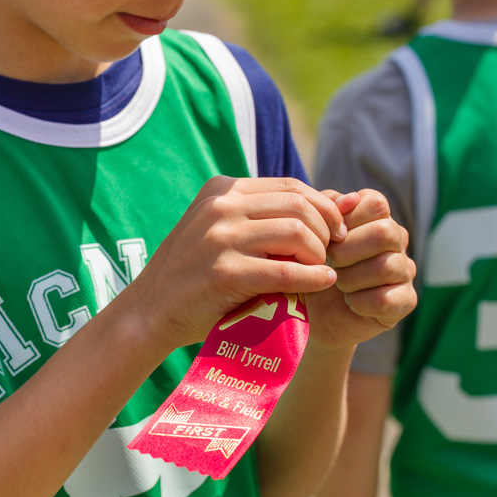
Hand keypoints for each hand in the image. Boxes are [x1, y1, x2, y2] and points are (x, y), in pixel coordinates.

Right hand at [123, 176, 346, 350]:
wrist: (151, 311)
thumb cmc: (196, 274)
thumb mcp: (225, 231)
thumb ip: (271, 216)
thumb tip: (345, 201)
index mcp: (222, 190)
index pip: (290, 186)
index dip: (324, 207)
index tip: (336, 232)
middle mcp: (220, 206)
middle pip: (298, 206)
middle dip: (326, 230)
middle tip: (332, 253)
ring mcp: (219, 238)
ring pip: (296, 233)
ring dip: (319, 254)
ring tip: (320, 269)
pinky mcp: (222, 273)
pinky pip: (284, 272)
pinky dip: (312, 278)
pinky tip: (321, 283)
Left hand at [304, 189, 416, 349]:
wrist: (309, 312)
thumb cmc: (311, 267)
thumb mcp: (310, 234)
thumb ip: (325, 209)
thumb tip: (349, 199)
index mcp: (377, 218)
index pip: (375, 204)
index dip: (346, 221)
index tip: (326, 238)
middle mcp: (397, 240)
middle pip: (384, 233)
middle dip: (345, 251)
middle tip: (327, 264)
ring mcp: (405, 270)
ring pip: (385, 267)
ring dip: (349, 279)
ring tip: (335, 284)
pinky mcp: (405, 301)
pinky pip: (385, 299)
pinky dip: (359, 302)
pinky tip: (348, 302)